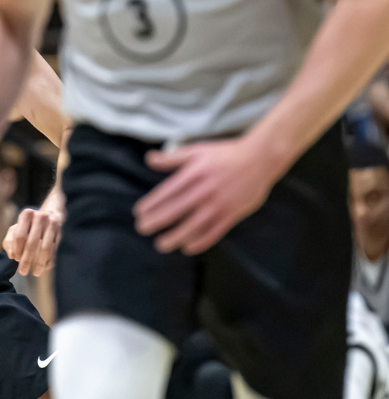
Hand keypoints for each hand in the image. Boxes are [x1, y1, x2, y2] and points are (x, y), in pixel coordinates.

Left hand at [3, 207, 62, 275]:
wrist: (51, 214)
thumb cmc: (29, 225)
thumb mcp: (16, 228)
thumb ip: (9, 241)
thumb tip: (11, 255)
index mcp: (26, 214)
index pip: (19, 235)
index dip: (17, 249)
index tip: (16, 259)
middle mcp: (40, 217)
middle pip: (32, 242)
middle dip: (27, 259)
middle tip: (23, 271)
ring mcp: (52, 224)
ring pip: (46, 247)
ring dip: (40, 262)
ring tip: (36, 272)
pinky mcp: (60, 232)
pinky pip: (55, 249)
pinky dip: (50, 259)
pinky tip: (46, 267)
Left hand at [133, 138, 278, 254]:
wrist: (259, 159)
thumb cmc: (225, 154)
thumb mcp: (196, 151)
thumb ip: (172, 158)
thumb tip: (149, 159)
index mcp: (193, 174)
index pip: (166, 193)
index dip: (151, 205)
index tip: (138, 213)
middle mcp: (204, 190)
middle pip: (176, 210)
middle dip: (156, 222)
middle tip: (142, 229)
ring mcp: (219, 204)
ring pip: (193, 226)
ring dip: (175, 237)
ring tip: (161, 245)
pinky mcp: (233, 214)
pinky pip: (214, 232)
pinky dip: (200, 242)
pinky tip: (187, 247)